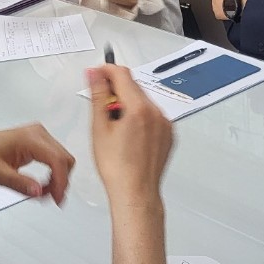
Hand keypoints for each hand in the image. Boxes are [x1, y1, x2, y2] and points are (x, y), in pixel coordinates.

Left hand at [0, 123, 74, 204]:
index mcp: (28, 138)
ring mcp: (39, 137)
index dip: (61, 181)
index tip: (57, 199)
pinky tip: (42, 185)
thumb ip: (19, 183)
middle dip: (60, 181)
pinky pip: (55, 159)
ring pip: (62, 160)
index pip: (56, 159)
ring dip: (58, 179)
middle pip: (64, 159)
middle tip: (49, 199)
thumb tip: (39, 191)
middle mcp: (37, 133)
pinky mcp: (39, 143)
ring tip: (42, 192)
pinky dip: (54, 174)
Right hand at [87, 63, 172, 204]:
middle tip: (100, 104)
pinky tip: (128, 134)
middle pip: (134, 87)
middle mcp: (157, 113)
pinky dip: (140, 117)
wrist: (136, 193)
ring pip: (143, 101)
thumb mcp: (100, 128)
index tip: (96, 74)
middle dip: (116, 89)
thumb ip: (98, 96)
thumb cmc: (117, 168)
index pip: (122, 75)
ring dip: (128, 103)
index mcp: (139, 109)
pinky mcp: (169, 135)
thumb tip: (94, 74)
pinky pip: (153, 116)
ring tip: (114, 125)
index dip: (106, 71)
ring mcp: (165, 124)